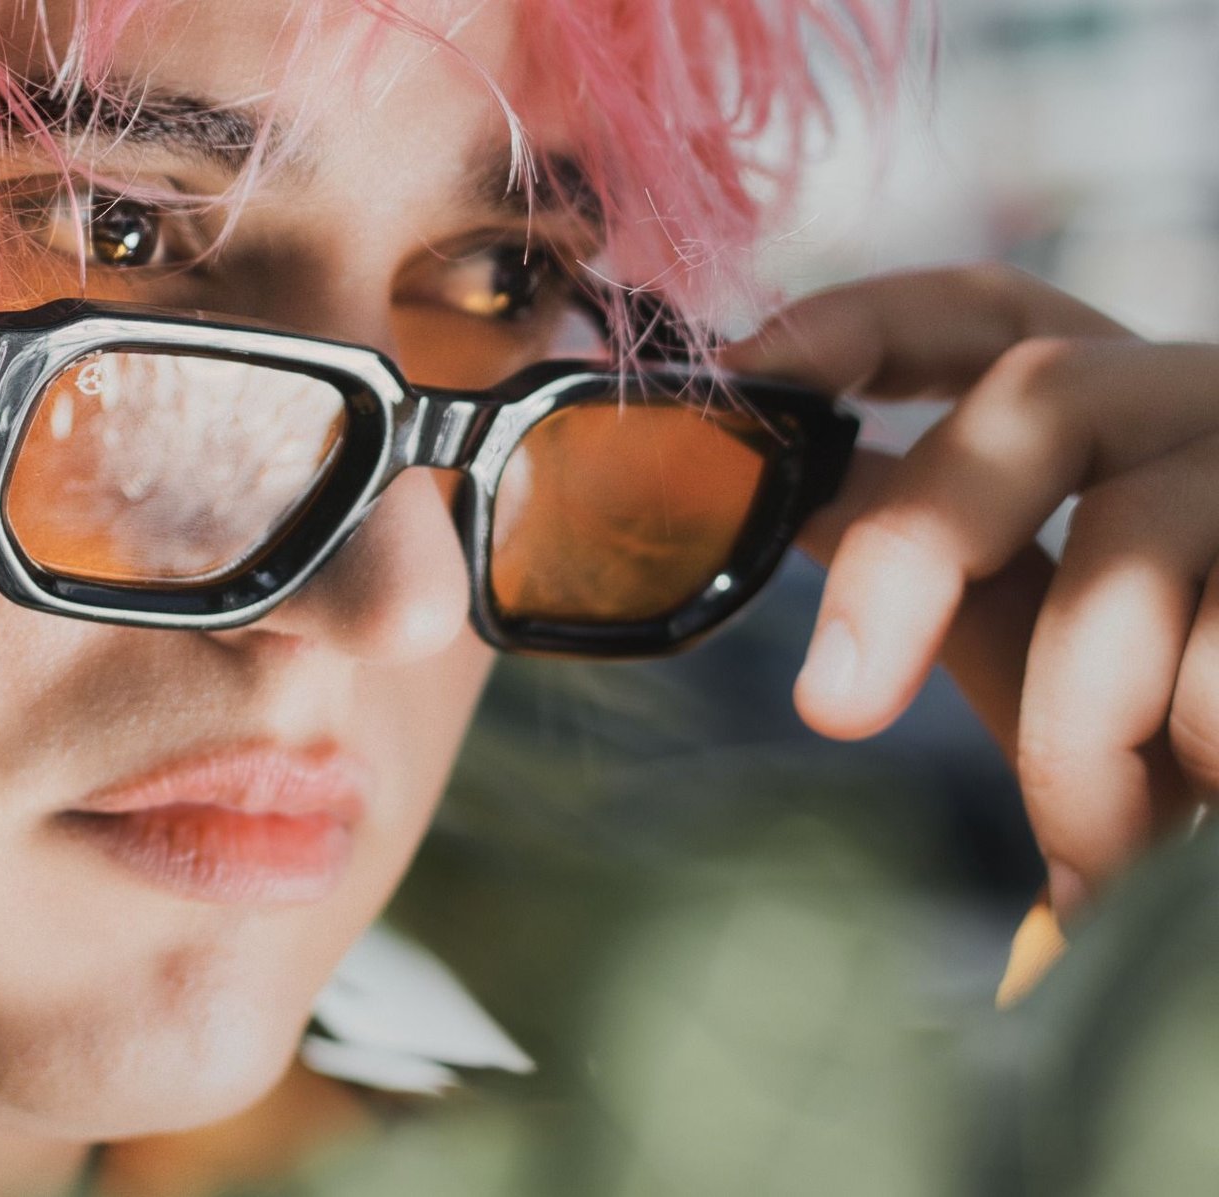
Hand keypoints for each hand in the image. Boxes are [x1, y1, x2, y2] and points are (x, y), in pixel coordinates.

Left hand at [719, 264, 1218, 926]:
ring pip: (1131, 549)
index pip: (985, 316)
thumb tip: (792, 497)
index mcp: (1119, 410)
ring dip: (1076, 728)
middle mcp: (1204, 403)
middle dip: (915, 547)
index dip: (860, 324)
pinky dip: (1194, 756)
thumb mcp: (1050, 641)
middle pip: (1038, 398)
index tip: (745, 374)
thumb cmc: (1183, 728)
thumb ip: (942, 566)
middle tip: (835, 709)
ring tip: (1086, 854)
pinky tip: (1201, 814)